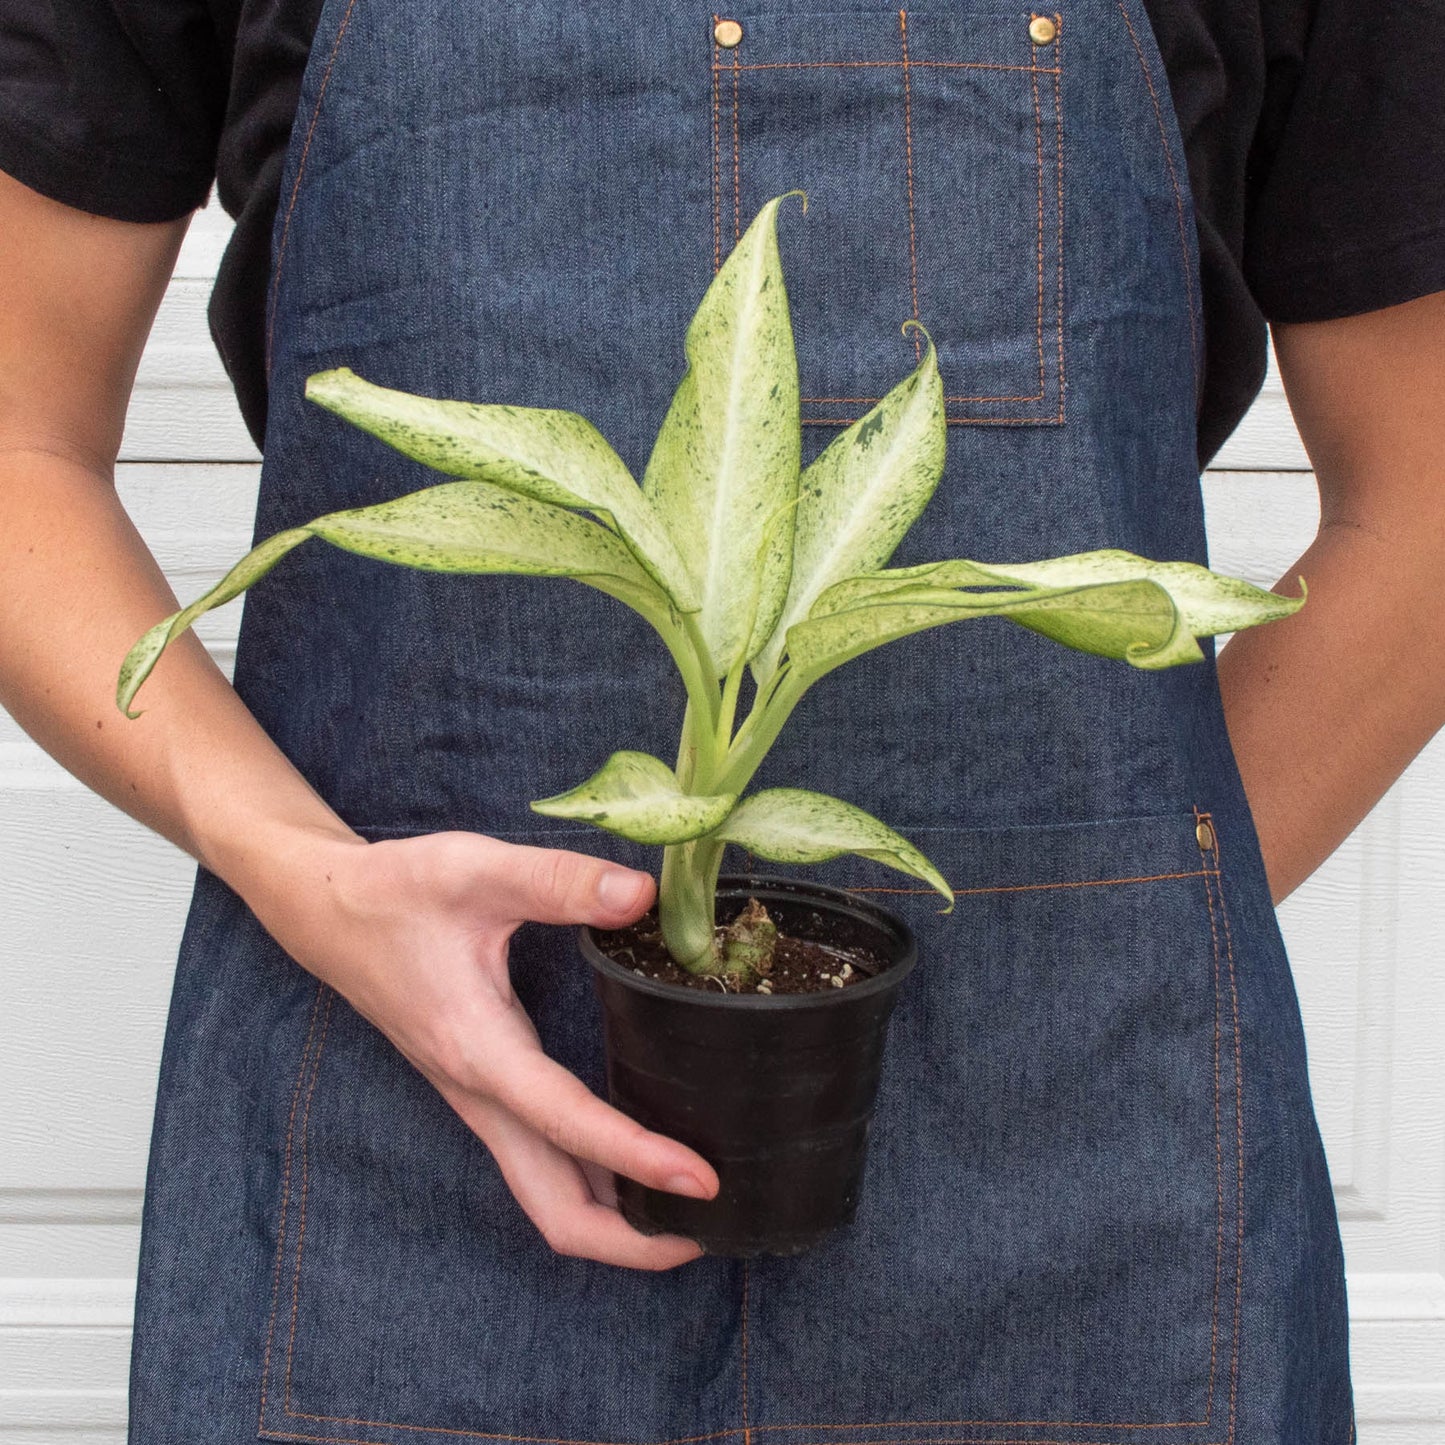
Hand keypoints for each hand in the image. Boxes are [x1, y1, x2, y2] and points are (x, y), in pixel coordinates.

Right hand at [250, 829, 719, 1269]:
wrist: (328, 909)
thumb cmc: (397, 891)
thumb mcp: (477, 870)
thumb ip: (559, 881)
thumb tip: (640, 894)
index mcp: (479, 1050)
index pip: (567, 1125)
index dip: (638, 1159)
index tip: (702, 1178)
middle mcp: (479, 1094)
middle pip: (555, 1209)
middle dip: (630, 1239)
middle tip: (709, 1225)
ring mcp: (479, 1100)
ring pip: (547, 1195)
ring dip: (616, 1221)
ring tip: (690, 1210)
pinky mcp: (483, 1090)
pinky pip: (541, 1163)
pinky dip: (593, 1183)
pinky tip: (637, 1162)